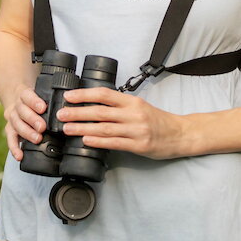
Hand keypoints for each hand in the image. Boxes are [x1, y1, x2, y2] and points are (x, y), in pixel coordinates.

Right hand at [3, 86, 47, 161]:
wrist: (19, 101)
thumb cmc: (35, 99)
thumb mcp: (41, 94)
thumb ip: (51, 98)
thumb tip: (68, 105)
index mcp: (24, 94)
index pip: (27, 95)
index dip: (34, 101)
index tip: (43, 108)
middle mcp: (16, 106)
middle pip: (21, 111)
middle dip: (32, 120)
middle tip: (42, 127)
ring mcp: (12, 118)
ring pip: (16, 124)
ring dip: (27, 133)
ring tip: (37, 139)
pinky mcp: (10, 130)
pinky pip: (10, 139)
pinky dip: (14, 148)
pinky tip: (20, 155)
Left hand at [57, 88, 187, 159]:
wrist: (180, 134)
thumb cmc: (158, 120)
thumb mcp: (140, 106)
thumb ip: (120, 106)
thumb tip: (94, 105)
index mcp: (132, 101)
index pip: (104, 94)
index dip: (84, 94)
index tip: (68, 96)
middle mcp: (133, 114)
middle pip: (100, 111)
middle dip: (78, 112)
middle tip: (61, 113)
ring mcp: (136, 130)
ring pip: (104, 128)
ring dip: (82, 128)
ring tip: (67, 128)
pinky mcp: (139, 145)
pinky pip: (115, 143)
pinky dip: (98, 141)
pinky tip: (86, 140)